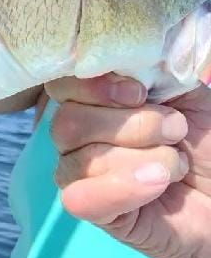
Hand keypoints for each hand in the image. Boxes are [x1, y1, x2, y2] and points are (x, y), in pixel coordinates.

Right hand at [49, 75, 210, 257]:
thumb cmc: (205, 137)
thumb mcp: (185, 88)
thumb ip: (154, 64)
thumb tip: (131, 46)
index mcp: (95, 99)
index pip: (61, 85)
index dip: (94, 87)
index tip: (139, 92)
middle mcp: (78, 136)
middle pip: (67, 124)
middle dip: (132, 125)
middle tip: (177, 130)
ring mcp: (80, 175)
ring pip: (79, 161)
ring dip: (142, 158)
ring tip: (177, 164)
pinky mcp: (92, 211)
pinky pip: (79, 199)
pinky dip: (121, 188)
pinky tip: (157, 184)